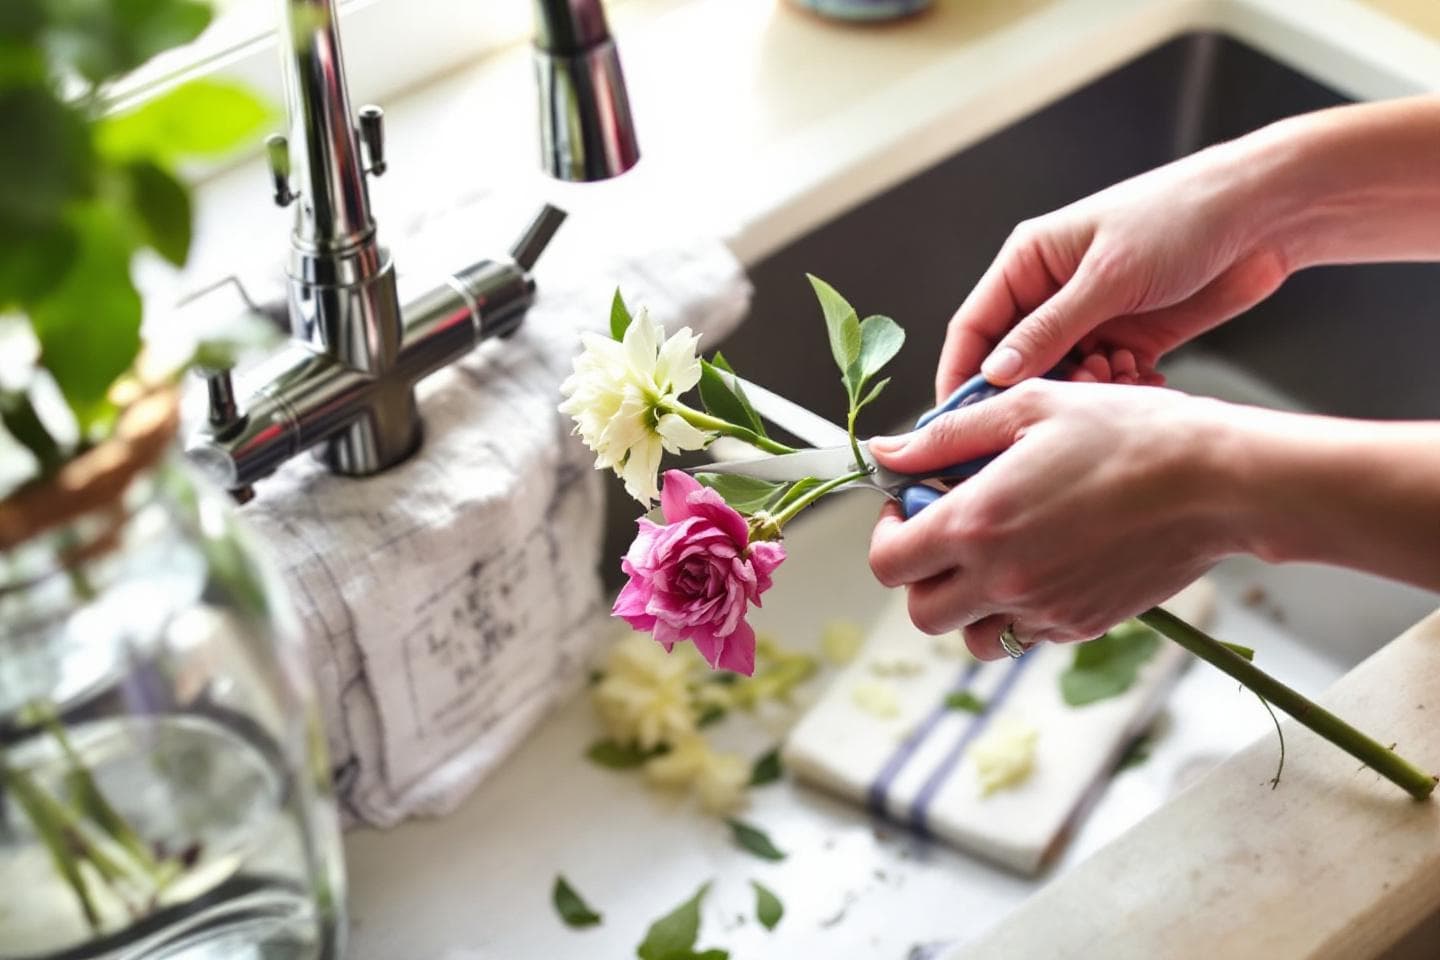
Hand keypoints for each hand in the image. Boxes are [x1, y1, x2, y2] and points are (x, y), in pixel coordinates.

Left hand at [867, 380, 1241, 658]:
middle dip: (922, 575)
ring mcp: (1044, 610)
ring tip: (997, 553)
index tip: (910, 506)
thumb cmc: (1128, 434)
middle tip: (950, 532)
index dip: (887, 533)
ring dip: (968, 604)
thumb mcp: (1027, 409)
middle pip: (922, 612)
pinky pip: (1027, 634)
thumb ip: (945, 437)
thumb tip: (887, 453)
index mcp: (976, 524)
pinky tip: (1046, 559)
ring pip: (974, 636)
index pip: (888, 561)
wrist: (1217, 482)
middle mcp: (1003, 579)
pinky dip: (1020, 610)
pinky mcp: (1083, 625)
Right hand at [936, 140, 1290, 398]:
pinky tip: (1143, 379)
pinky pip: (1105, 382)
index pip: (975, 327)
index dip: (962, 374)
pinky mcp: (1131, 338)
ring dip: (1084, 391)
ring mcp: (1092, 317)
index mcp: (1029, 263)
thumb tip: (994, 373)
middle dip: (1036, 388)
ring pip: (1063, 377)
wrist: (1264, 214)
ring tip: (1116, 377)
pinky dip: (1117, 390)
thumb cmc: (1180, 217)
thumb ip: (1049, 330)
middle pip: (1016, 361)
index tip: (961, 422)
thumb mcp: (1107, 276)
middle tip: (1060, 407)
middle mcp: (1052, 292)